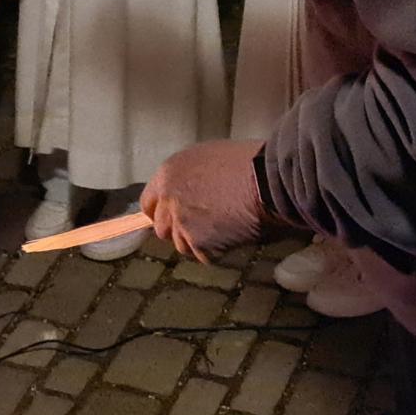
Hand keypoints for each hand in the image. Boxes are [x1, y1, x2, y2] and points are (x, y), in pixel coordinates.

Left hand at [144, 139, 267, 262]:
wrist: (268, 179)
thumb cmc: (246, 163)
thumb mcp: (206, 158)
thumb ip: (187, 178)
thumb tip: (186, 194)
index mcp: (168, 173)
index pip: (148, 202)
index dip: (162, 212)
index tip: (174, 218)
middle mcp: (168, 198)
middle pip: (161, 228)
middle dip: (180, 230)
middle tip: (205, 227)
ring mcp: (182, 222)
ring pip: (182, 245)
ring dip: (200, 242)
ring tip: (225, 228)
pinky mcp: (199, 243)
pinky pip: (204, 256)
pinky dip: (219, 251)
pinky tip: (234, 234)